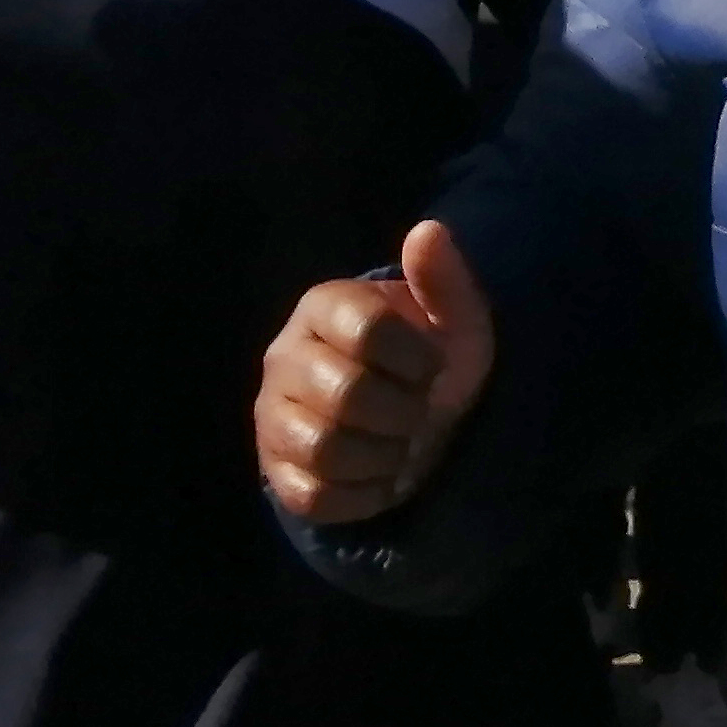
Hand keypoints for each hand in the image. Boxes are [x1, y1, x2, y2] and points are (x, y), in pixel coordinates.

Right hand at [255, 220, 496, 525]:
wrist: (411, 425)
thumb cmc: (431, 365)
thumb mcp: (456, 324)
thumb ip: (444, 282)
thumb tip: (429, 231)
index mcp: (325, 306)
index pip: (368, 329)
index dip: (416, 358)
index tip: (431, 368)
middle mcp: (284, 355)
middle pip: (348, 394)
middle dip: (404, 413)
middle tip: (418, 414)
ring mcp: (271, 414)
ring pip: (325, 448)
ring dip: (384, 456)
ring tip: (400, 446)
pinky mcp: (273, 469)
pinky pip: (314, 495)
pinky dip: (363, 495)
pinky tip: (380, 477)